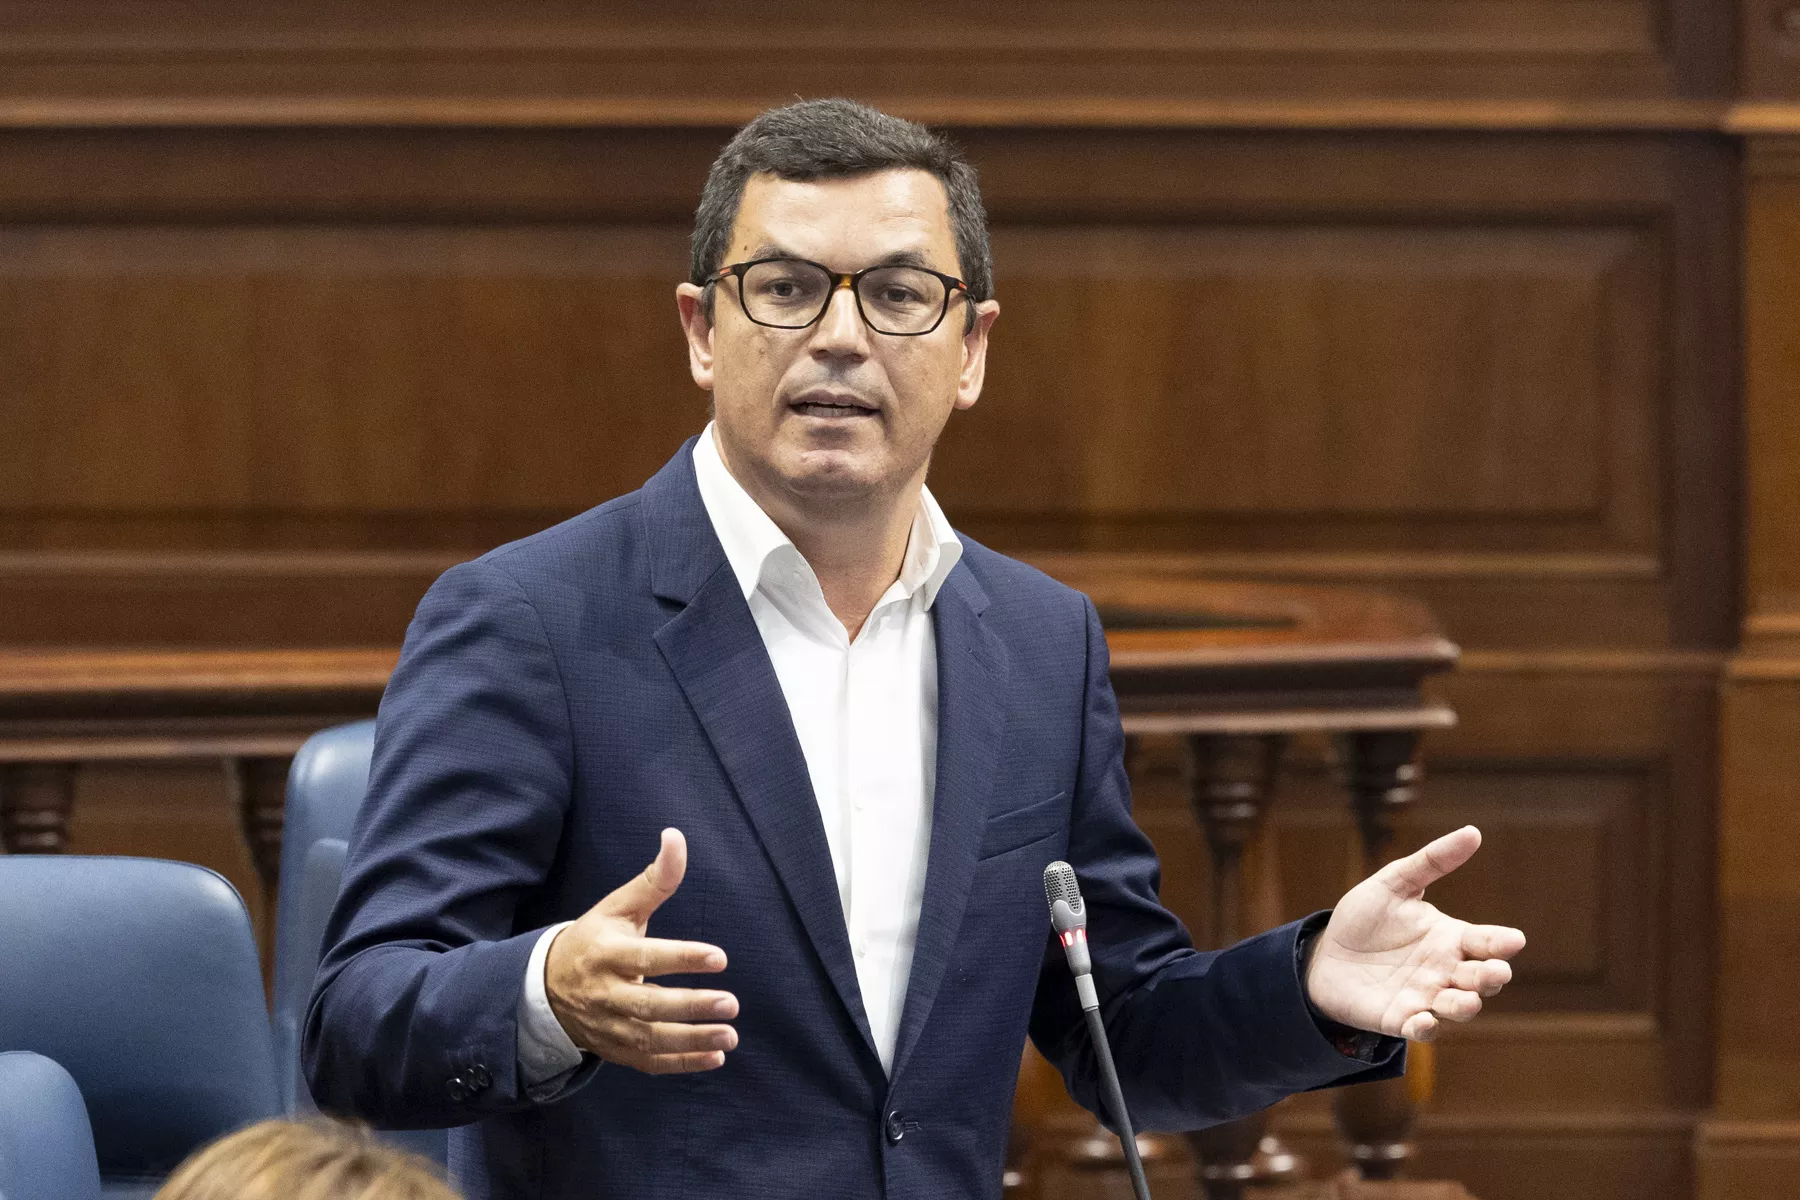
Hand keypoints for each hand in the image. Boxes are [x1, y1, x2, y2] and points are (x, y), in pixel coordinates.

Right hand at [544, 828, 737, 1073]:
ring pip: (650, 1038)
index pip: (646, 957)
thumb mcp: (618, 907)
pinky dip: (681, 1063)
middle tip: (731, 1004)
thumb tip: (676, 837)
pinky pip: (648, 1062)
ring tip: (730, 1036)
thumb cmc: (594, 939)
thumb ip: (654, 879)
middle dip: (690, 1007)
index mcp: (606, 953)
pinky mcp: (615, 1049)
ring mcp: (608, 1026)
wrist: (546, 987)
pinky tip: (715, 1058)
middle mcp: (605, 993)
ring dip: (691, 1040)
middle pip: (647, 1004)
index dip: (682, 958)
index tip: (719, 957)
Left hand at [1305, 825, 1525, 1041]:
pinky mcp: (1400, 1019)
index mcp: (1450, 938)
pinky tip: (1425, 1021)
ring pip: (1458, 1007)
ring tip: (1468, 999)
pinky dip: (1426, 1028)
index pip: (1486, 942)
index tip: (1513, 940)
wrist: (1325, 954)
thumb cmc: (1364, 918)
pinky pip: (1420, 1029)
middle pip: (1480, 978)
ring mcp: (1425, 997)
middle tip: (1495, 972)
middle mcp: (1445, 970)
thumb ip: (1432, 861)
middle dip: (1491, 977)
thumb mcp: (1394, 883)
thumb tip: (1473, 832)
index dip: (1501, 943)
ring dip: (1465, 1005)